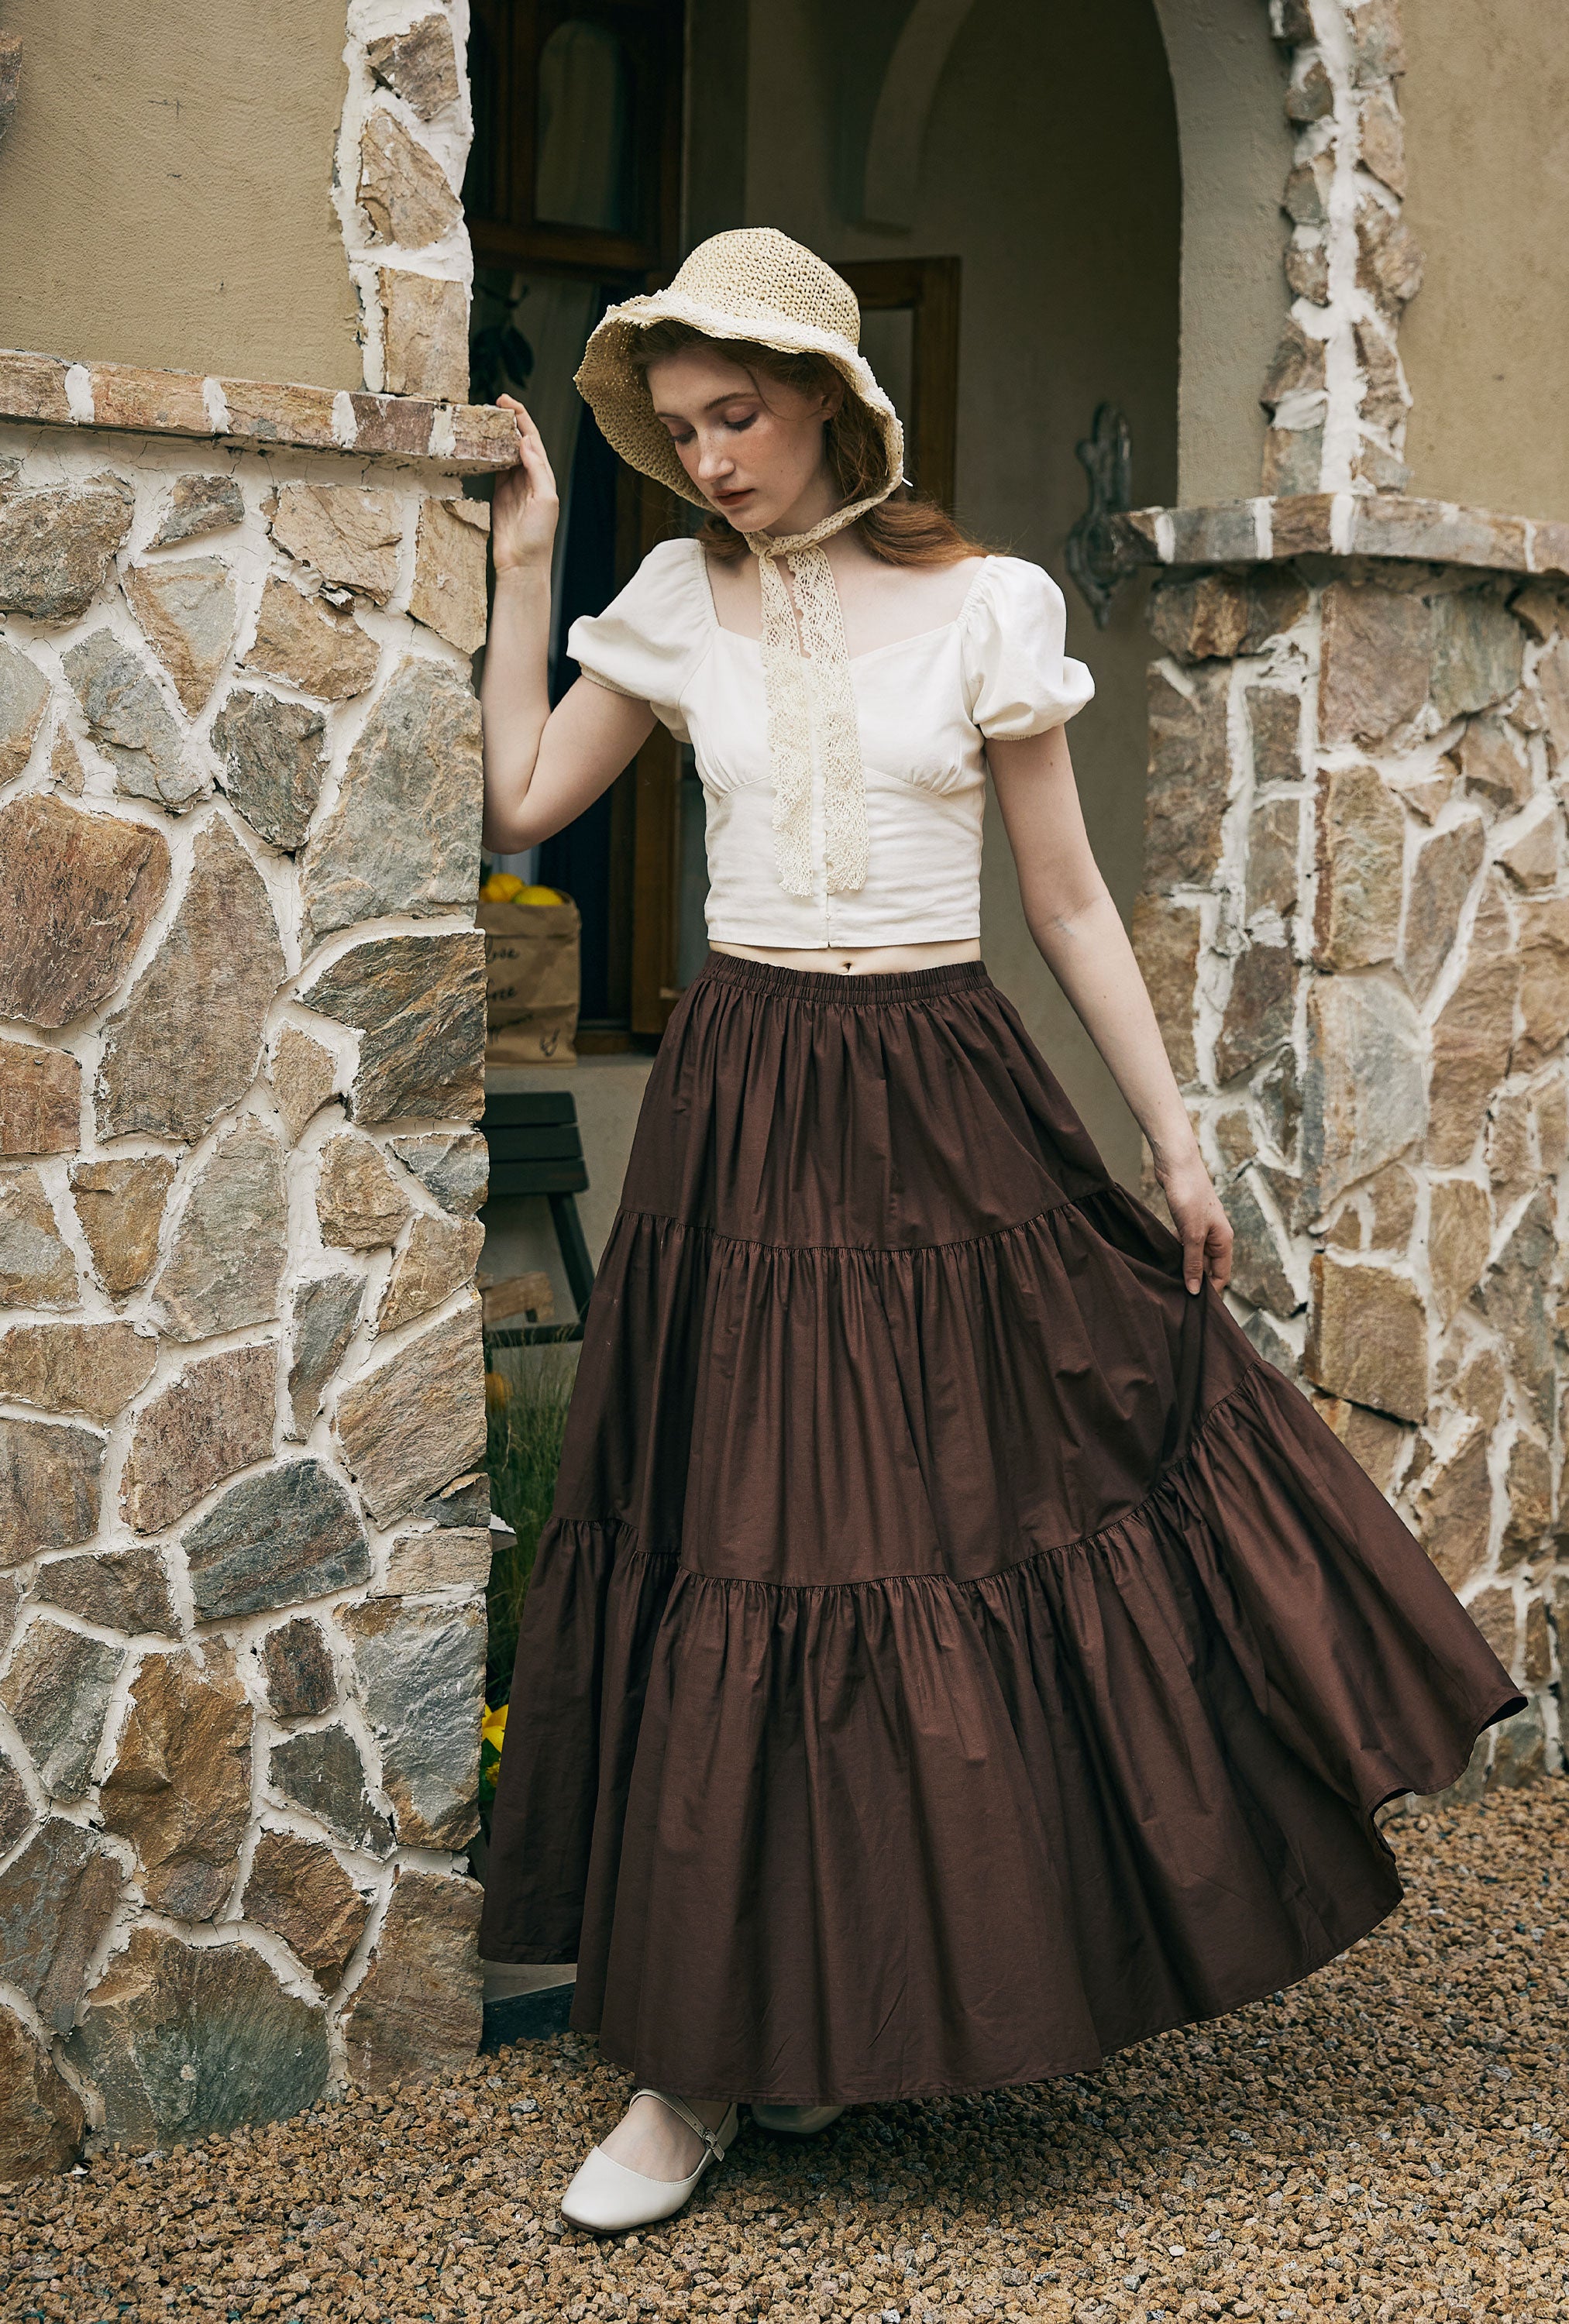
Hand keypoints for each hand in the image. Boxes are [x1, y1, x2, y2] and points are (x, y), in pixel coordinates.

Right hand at [490, 396, 558, 573]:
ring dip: (496, 434)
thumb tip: (525, 441)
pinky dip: (487, 453)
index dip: (521, 417)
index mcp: (544, 475)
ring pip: (504, 451)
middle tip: (492, 404)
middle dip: (507, 420)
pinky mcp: (499, 495)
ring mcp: (513, 485)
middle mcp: (530, 477)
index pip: (532, 438)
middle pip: (518, 440)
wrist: (522, 564)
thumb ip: (537, 469)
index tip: (506, 401)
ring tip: (484, 418)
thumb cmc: (538, 536)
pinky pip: (493, 468)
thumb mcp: (544, 499)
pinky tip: (479, 443)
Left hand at [1155, 1149, 1232, 1295]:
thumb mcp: (1192, 1234)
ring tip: (1168, 1283)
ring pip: (1194, 1257)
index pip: (1221, 1276)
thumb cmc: (1189, 1196)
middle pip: (1208, 1268)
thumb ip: (1192, 1263)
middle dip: (1195, 1282)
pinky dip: (1176, 1254)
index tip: (1194, 1308)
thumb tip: (1194, 1291)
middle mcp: (1216, 1236)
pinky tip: (1163, 1261)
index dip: (1209, 1292)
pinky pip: (1184, 1245)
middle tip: (1177, 1298)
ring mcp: (1201, 1229)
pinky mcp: (1187, 1222)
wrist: (1176, 1165)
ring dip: (1183, 1268)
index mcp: (1223, 1241)